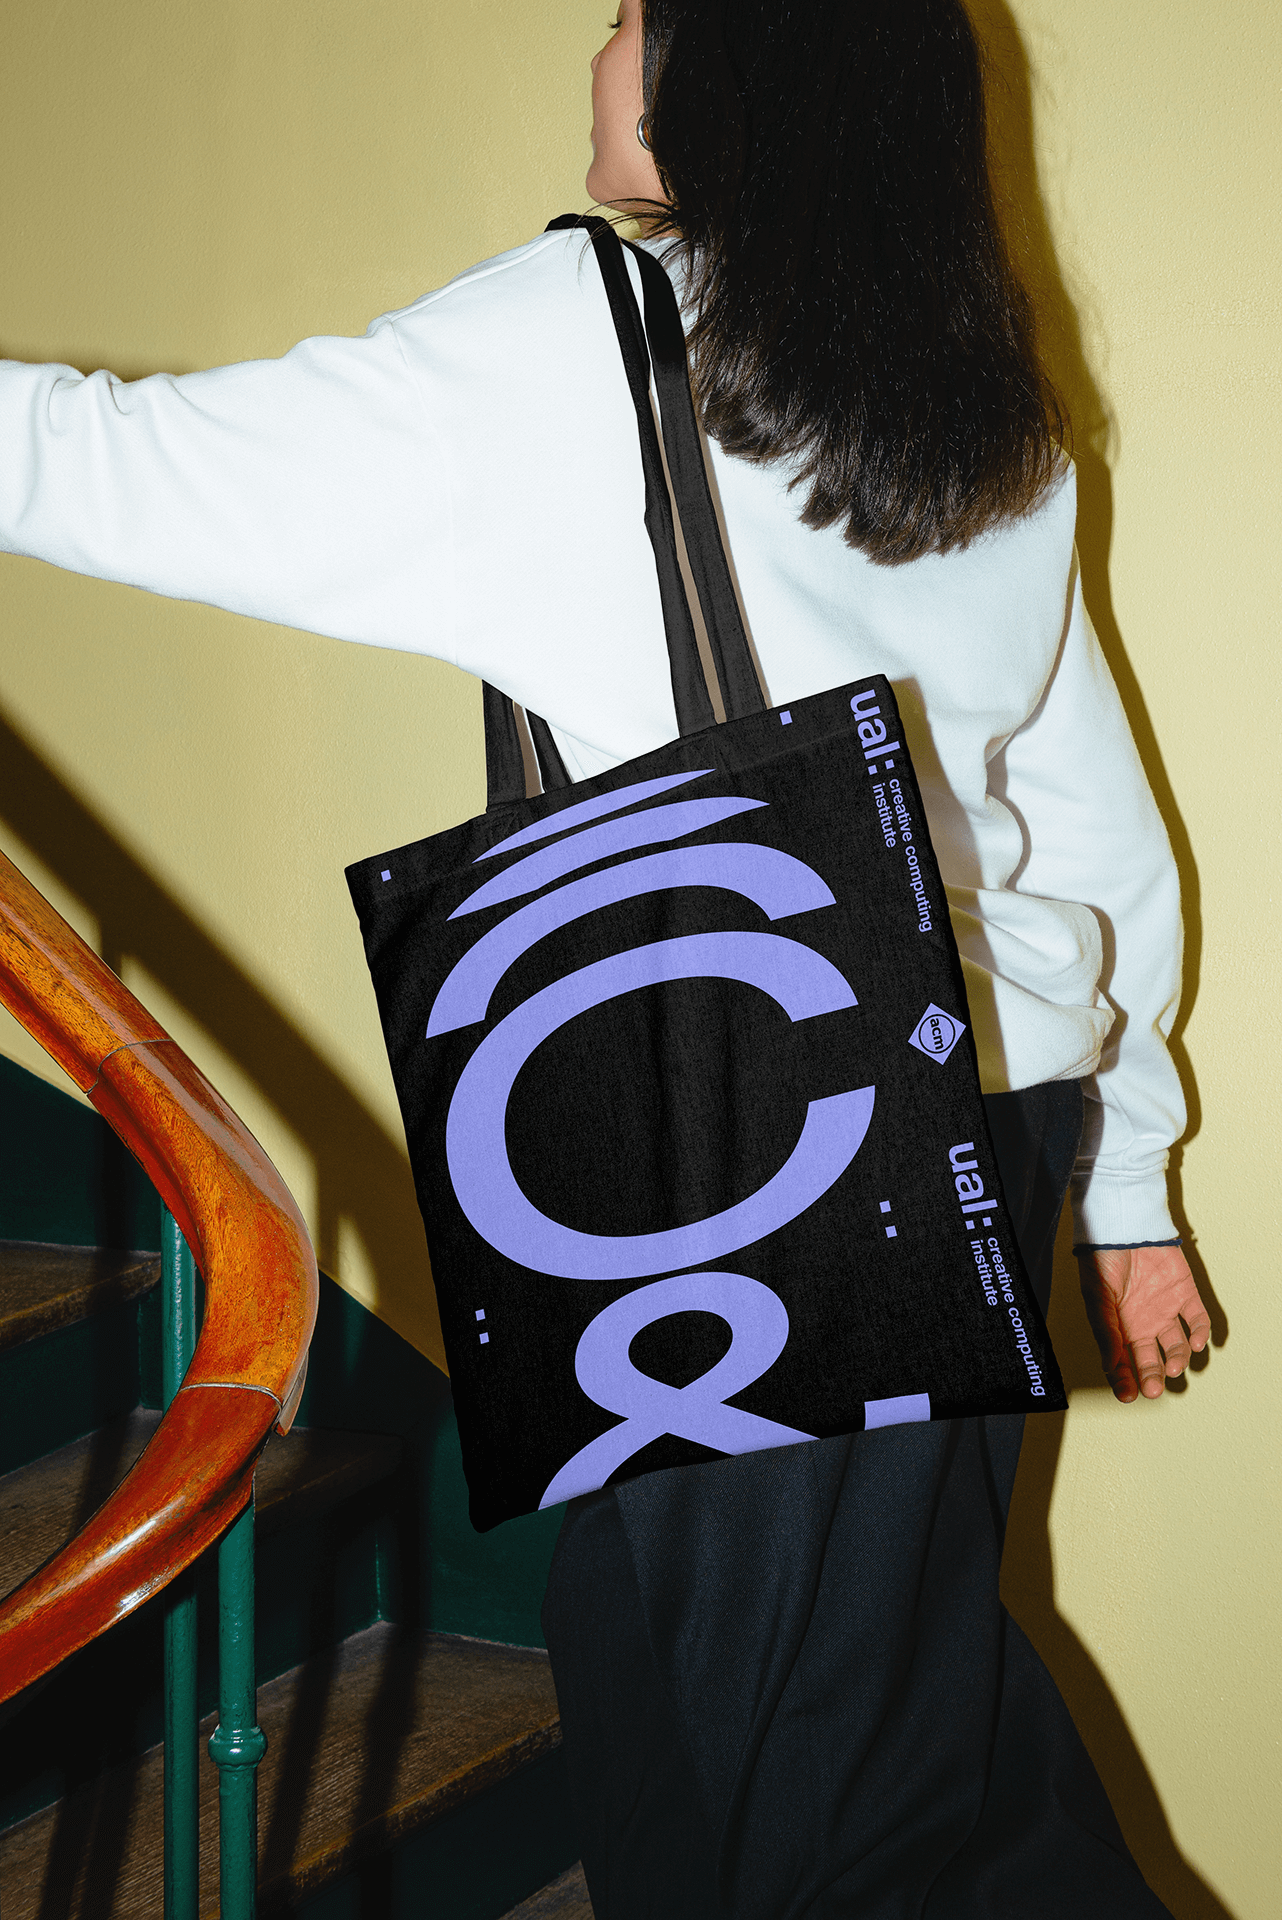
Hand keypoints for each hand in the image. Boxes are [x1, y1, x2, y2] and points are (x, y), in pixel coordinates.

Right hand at [1076, 1244, 1211, 1402]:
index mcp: (1118, 1327)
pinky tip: (1196, 1343)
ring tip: (1174, 1365)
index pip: (1122, 1362)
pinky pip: (1198, 1320)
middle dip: (1152, 1376)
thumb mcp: (1097, 1298)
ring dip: (1177, 1359)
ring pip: (1177, 1346)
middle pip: (1151, 1360)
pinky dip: (1200, 1334)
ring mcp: (1165, 1310)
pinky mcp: (1185, 1294)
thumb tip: (1110, 1365)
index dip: (1124, 1380)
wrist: (1124, 1225)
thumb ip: (1106, 1332)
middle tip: (1154, 1388)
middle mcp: (1142, 1323)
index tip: (1129, 1394)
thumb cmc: (1100, 1259)